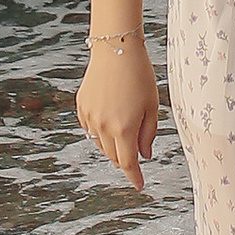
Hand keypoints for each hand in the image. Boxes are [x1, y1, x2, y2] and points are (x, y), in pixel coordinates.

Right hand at [76, 35, 158, 189]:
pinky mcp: (81, 106)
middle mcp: (103, 126)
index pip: (128, 163)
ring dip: (112, 146)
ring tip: (125, 130)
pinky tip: (110, 118)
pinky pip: (90, 129)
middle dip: (125, 159)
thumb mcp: (152, 106)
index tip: (139, 185)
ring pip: (100, 144)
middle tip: (136, 152)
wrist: (116, 49)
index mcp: (124, 128)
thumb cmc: (140, 75)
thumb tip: (144, 155)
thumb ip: (149, 134)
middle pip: (113, 156)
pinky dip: (100, 131)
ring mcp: (90, 117)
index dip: (134, 176)